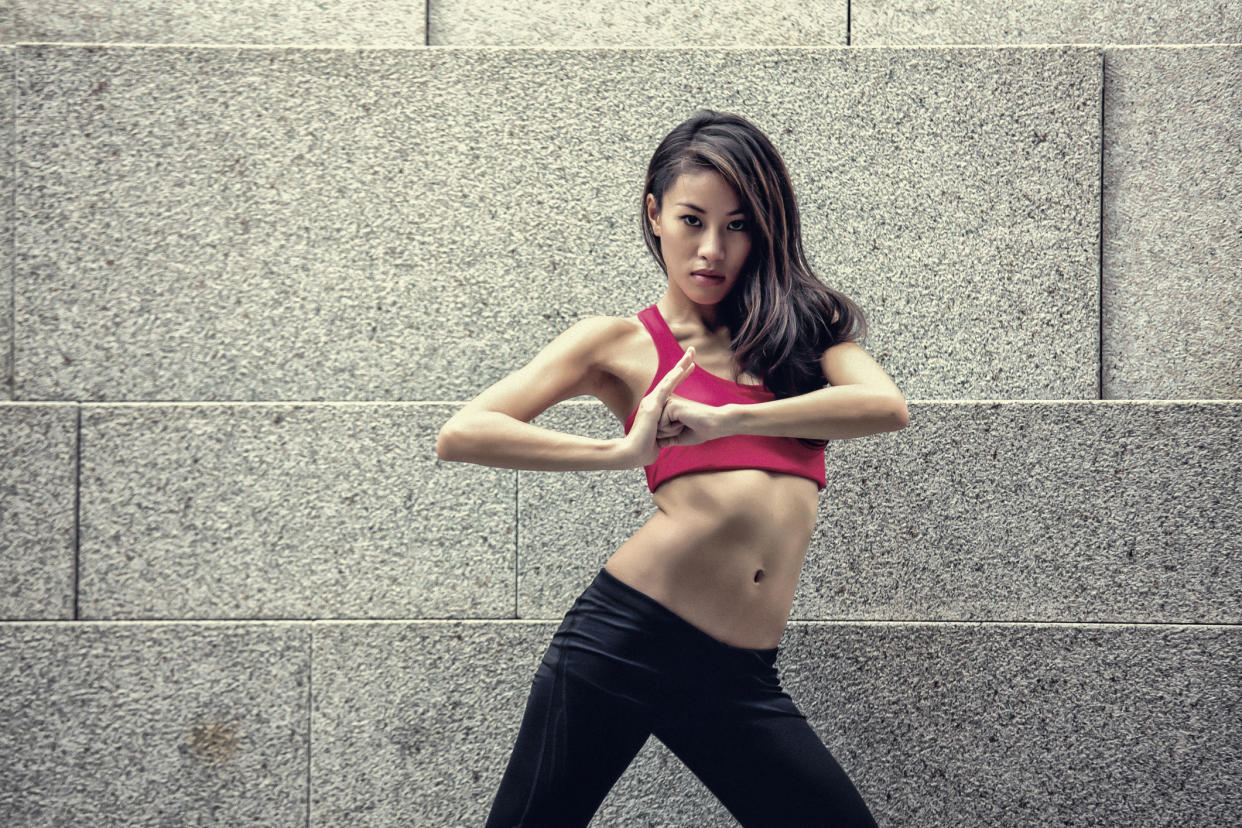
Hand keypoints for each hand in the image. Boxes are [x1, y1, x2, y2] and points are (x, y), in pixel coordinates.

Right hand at [617, 347, 695, 467]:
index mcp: (656, 405)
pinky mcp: (652, 406)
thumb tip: (671, 433)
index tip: (691, 365)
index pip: (671, 386)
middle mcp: (653, 400)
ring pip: (668, 380)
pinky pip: (664, 390)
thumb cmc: (646, 448)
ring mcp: (651, 401)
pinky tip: (681, 370)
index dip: (681, 374)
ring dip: (680, 366)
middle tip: (692, 350)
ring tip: (690, 355)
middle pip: (670, 378)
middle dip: (682, 363)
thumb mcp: (660, 435)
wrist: (634, 453)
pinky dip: (673, 379)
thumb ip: (665, 430)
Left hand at [656, 394, 730, 447]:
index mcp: (668, 407)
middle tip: (684, 426)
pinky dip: (673, 429)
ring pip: (656, 427)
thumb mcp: (679, 437)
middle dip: (668, 434)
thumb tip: (657, 444)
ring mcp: (667, 402)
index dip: (668, 435)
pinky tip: (684, 422)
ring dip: (670, 432)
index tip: (683, 428)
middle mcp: (666, 402)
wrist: (715, 425)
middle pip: (654, 427)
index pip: (656, 428)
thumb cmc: (700, 431)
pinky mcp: (670, 405)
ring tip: (684, 424)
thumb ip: (667, 439)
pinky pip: (662, 425)